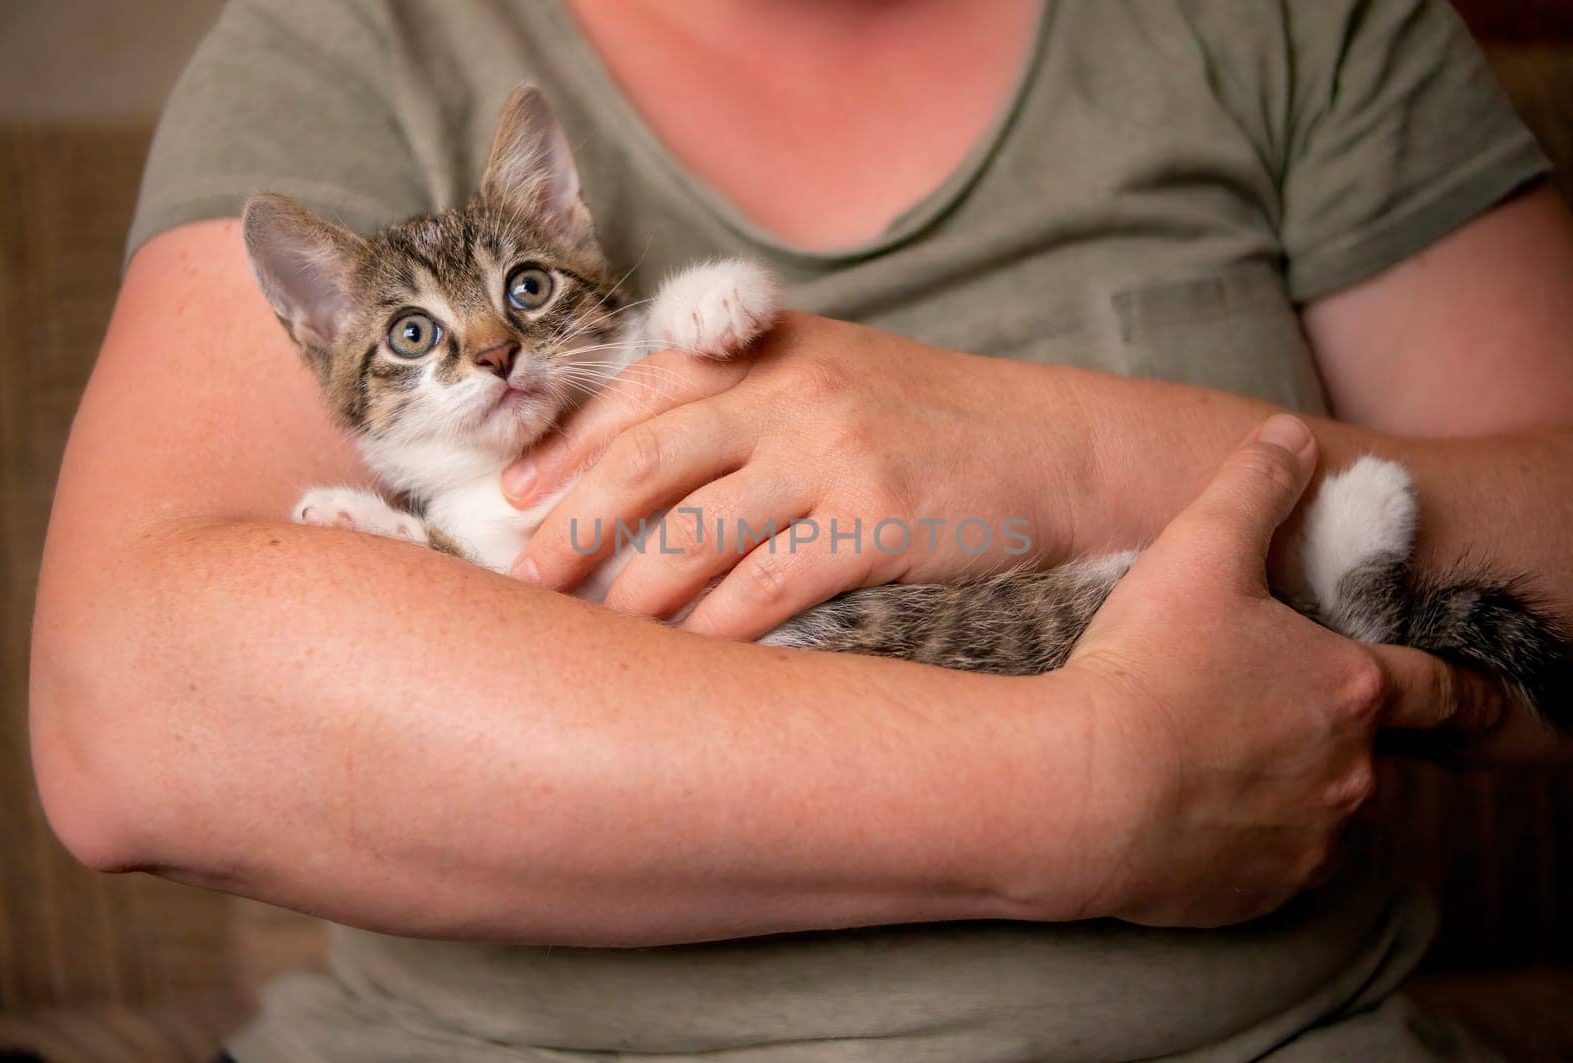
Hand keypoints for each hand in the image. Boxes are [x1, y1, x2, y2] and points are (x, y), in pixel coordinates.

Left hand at [503, 313, 1077, 637]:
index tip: (514, 503)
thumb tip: (634, 476)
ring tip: (591, 638)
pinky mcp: (879, 520)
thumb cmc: (933, 426)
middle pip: (645, 461)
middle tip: (524, 584)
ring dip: (629, 595)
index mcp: (772, 349)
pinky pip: (765, 588)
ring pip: (694, 533)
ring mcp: (836, 453)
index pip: (640, 392)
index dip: (566, 450)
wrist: (1057, 450)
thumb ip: (746, 401)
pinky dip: (714, 632)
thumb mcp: (837, 377)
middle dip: (569, 527)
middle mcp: (794, 391)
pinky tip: (684, 663)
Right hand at [1046, 415, 1507, 928]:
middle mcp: (1349, 773)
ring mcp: (1307, 843)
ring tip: (1244, 773)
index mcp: (1351, 689)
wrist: (1083, 788)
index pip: (1440, 691)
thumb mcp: (1199, 549)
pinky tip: (1204, 819)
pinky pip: (1277, 870)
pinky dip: (1256, 846)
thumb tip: (1290, 434)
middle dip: (1355, 743)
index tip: (1486, 701)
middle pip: (1381, 760)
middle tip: (1300, 726)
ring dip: (1308, 798)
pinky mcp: (1256, 894)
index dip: (1466, 692)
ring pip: (1334, 822)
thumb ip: (1253, 485)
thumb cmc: (1147, 664)